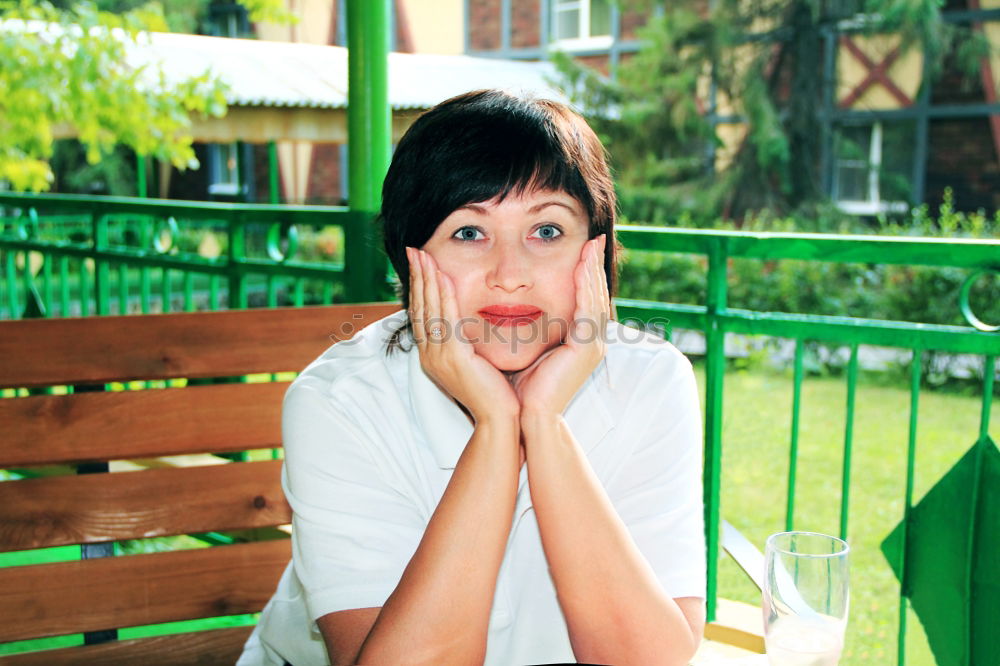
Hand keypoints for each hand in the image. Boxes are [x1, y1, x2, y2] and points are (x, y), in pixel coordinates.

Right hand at [408, 247, 520, 424]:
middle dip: (417, 277)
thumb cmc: (495, 393)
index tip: (421, 264)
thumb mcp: (475, 362)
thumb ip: (469, 341)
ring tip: (423, 255)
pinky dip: (444, 295)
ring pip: (429, 309)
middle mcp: (429, 355)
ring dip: (426, 279)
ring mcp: (438, 357)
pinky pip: (446, 319)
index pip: (422, 314)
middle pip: (419, 308)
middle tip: (414, 251)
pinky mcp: (453, 357)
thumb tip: (472, 322)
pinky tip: (444, 276)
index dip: (420, 288)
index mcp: (433, 356)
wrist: (500, 419)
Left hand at [509, 235, 609, 418]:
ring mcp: (593, 346)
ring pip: (596, 299)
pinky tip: (582, 266)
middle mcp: (593, 342)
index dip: (586, 275)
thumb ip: (533, 330)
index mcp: (582, 343)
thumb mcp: (531, 350)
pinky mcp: (586, 348)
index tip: (583, 250)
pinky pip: (588, 309)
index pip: (587, 301)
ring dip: (593, 270)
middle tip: (595, 239)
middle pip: (597, 295)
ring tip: (591, 246)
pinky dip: (586, 286)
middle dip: (595, 266)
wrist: (529, 417)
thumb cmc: (523, 389)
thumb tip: (516, 307)